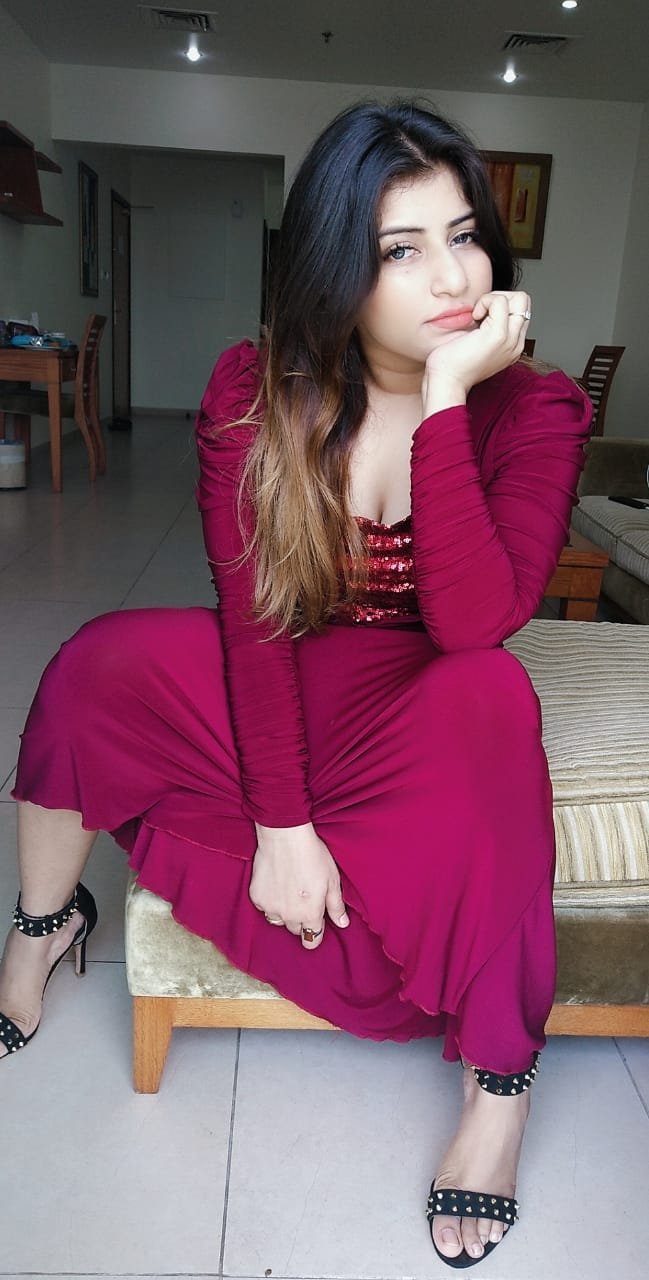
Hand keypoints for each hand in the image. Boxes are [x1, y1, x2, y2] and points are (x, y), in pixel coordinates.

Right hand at [250, 823, 349, 949]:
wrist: (285, 836)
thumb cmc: (312, 855)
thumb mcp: (332, 880)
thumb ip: (336, 906)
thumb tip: (342, 924)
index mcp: (310, 915)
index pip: (312, 940)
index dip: (315, 933)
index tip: (316, 923)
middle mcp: (289, 916)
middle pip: (295, 930)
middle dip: (300, 919)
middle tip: (304, 898)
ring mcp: (270, 907)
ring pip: (278, 920)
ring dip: (284, 912)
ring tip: (289, 890)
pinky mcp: (256, 896)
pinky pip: (264, 906)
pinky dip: (270, 899)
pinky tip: (276, 882)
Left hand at [421, 291, 531, 417]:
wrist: (446, 382)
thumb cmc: (452, 364)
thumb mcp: (475, 343)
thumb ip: (486, 328)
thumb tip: (484, 308)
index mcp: (512, 347)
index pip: (520, 311)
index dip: (501, 305)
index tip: (481, 317)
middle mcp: (516, 344)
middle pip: (524, 302)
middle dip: (501, 298)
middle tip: (480, 313)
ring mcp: (510, 340)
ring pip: (519, 299)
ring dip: (493, 299)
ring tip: (477, 316)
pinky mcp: (498, 335)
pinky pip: (501, 301)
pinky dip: (485, 301)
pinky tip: (474, 317)